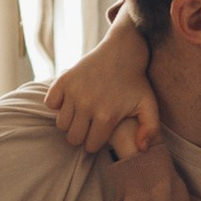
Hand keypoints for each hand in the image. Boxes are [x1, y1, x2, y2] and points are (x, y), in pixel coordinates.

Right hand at [45, 13, 158, 156]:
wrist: (122, 52)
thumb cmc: (136, 82)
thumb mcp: (149, 106)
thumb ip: (150, 129)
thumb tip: (141, 149)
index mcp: (107, 116)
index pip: (90, 146)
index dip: (95, 143)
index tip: (100, 134)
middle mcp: (88, 105)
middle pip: (73, 138)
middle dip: (81, 136)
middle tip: (89, 127)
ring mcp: (74, 92)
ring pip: (61, 124)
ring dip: (70, 122)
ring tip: (81, 115)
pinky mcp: (63, 80)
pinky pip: (50, 104)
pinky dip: (57, 104)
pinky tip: (70, 101)